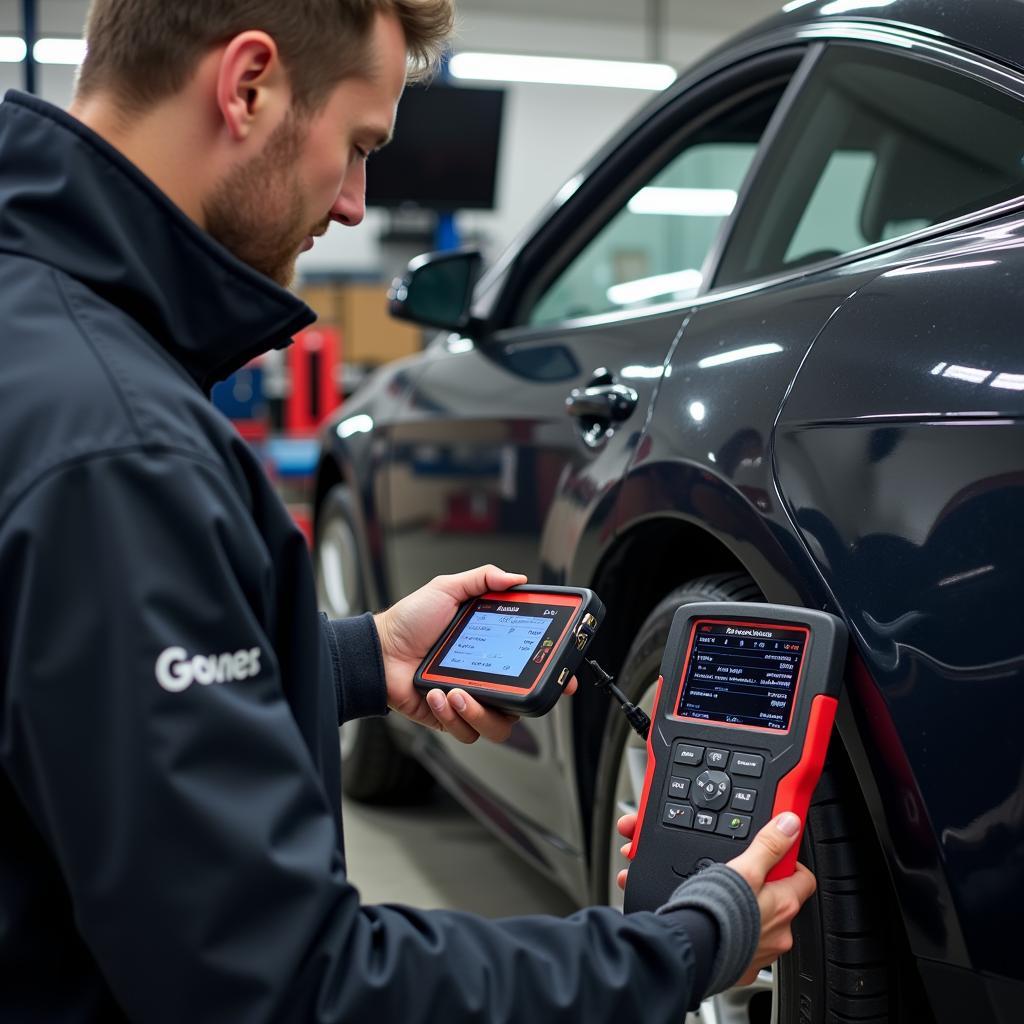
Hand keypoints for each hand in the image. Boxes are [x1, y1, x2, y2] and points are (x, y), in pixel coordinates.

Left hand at [374, 565, 577, 743]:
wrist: (380, 650)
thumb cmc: (410, 621)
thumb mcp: (448, 589)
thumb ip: (483, 579)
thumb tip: (517, 579)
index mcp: (493, 649)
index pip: (533, 666)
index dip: (553, 676)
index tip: (564, 679)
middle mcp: (487, 678)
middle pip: (523, 704)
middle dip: (520, 701)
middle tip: (506, 688)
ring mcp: (470, 702)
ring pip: (498, 726)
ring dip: (480, 712)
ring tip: (458, 693)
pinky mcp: (450, 720)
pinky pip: (467, 732)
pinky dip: (453, 716)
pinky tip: (438, 695)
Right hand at [615, 810, 815, 984]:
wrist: (692, 953)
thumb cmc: (716, 912)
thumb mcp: (744, 868)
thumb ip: (769, 845)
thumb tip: (789, 824)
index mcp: (784, 904)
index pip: (803, 877)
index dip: (787, 862)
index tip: (772, 855)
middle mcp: (782, 931)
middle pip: (783, 900)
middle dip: (766, 888)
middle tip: (741, 878)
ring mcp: (765, 951)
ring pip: (766, 923)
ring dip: (752, 911)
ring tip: (726, 902)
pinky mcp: (746, 965)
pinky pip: (749, 944)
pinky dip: (739, 933)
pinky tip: (722, 923)